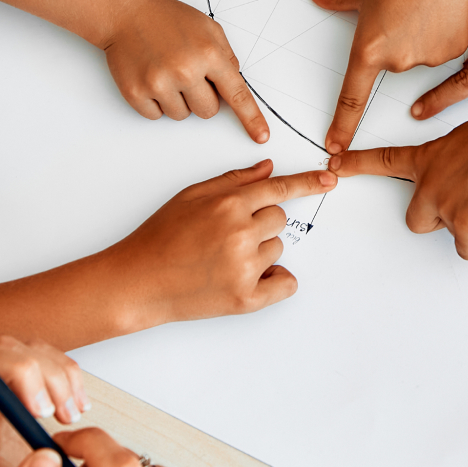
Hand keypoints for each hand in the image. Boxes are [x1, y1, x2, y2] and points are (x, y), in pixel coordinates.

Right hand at [92, 161, 333, 326]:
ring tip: (223, 257)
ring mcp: (245, 268)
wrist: (139, 281)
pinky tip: (248, 278)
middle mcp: (240, 234)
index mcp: (228, 205)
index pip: (279, 189)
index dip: (307, 183)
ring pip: (278, 249)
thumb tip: (268, 168)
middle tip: (228, 234)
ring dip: (260, 252)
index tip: (329, 181)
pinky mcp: (246, 298)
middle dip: (261, 223)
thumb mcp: (191, 196)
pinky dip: (274, 281)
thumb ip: (233, 180)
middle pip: (279, 219)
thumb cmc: (160, 237)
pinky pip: (286, 283)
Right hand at [103, 0, 268, 142]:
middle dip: (202, 98)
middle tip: (186, 74)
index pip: (236, 94)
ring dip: (177, 101)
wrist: (126, 14)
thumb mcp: (208, 28)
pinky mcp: (136, 93)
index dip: (251, 118)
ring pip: (182, 116)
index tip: (261, 136)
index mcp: (208, 53)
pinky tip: (151, 78)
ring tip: (166, 72)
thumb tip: (233, 84)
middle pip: (208, 112)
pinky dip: (155, 103)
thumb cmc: (167, 19)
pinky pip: (156, 116)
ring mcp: (159, 83)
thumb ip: (225, 56)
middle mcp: (185, 70)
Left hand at [308, 0, 467, 154]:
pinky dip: (442, 32)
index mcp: (369, 49)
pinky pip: (443, 49)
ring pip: (419, 54)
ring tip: (424, 4)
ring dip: (420, 36)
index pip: (351, 97)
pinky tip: (442, 8)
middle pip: (393, 62)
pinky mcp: (453, 51)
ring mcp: (427, 58)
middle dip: (396, 39)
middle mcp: (397, 61)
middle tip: (402, 8)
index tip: (335, 146)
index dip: (342, 125)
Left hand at [334, 108, 467, 258]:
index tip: (334, 164)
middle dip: (441, 220)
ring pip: (450, 233)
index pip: (384, 161)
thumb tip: (467, 183)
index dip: (357, 165)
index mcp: (430, 157)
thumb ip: (457, 162)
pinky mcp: (464, 224)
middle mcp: (429, 182)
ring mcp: (443, 204)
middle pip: (416, 219)